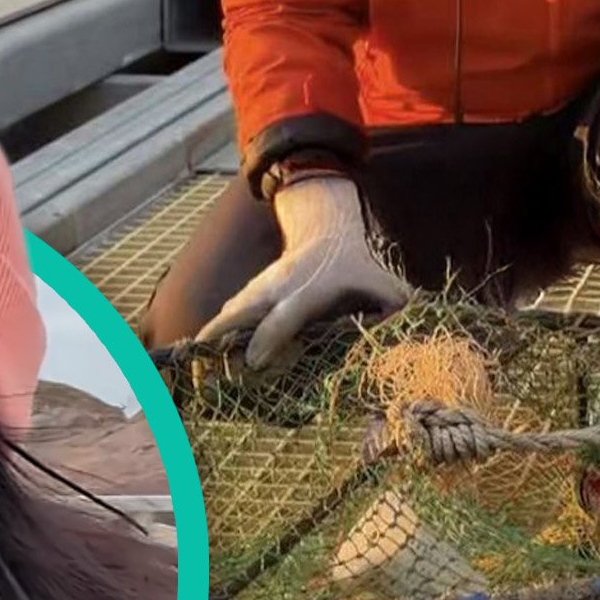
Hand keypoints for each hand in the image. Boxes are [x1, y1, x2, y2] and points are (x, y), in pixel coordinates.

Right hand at [199, 175, 409, 365]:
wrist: (330, 225)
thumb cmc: (362, 263)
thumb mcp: (389, 285)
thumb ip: (397, 314)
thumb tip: (407, 350)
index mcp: (313, 287)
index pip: (286, 315)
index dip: (269, 338)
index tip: (252, 363)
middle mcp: (280, 286)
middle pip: (242, 310)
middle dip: (219, 338)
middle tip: (200, 370)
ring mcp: (262, 286)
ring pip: (230, 313)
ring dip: (210, 340)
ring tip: (193, 373)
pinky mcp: (252, 292)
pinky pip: (229, 315)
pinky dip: (213, 336)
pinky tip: (201, 362)